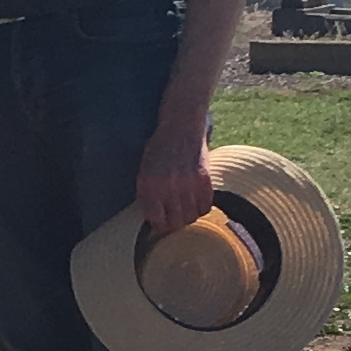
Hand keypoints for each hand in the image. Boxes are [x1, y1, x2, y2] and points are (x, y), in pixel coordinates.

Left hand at [134, 117, 216, 238]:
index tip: (161, 225)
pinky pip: (206, 206)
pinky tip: (197, 201)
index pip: (155, 219)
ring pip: (191, 216)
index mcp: (149, 184)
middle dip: (174, 224)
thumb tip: (154, 217)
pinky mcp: (204, 179)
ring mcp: (187, 183)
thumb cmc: (160, 148)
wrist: (181, 125)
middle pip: (175, 222)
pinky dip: (202, 207)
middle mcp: (167, 187)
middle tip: (175, 220)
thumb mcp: (145, 169)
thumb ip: (148, 193)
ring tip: (186, 210)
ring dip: (189, 217)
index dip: (158, 225)